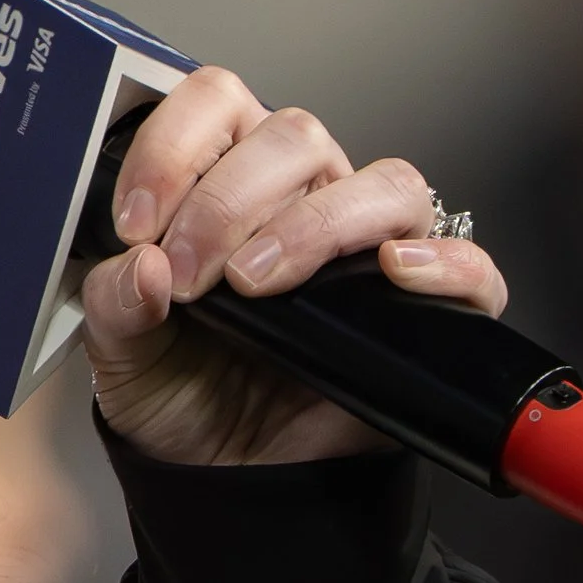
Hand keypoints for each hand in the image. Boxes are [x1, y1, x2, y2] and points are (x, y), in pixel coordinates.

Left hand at [81, 67, 508, 467]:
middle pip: (294, 134)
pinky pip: (467, 262)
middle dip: (226, 201)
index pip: (216, 103)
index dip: (172, 148)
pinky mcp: (427, 310)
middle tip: (185, 274)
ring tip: (253, 284)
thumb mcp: (120, 357)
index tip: (136, 223)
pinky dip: (440, 261)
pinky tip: (389, 274)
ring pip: (383, 183)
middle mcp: (306, 197)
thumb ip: (114, 306)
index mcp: (228, 180)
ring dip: (313, 224)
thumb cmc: (182, 394)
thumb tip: (140, 267)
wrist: (229, 479)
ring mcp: (371, 248)